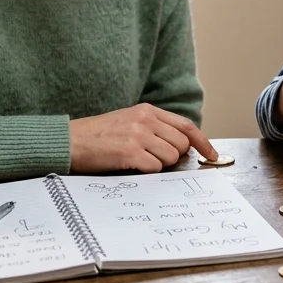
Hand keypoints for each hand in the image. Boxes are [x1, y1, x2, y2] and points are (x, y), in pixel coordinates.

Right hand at [69, 103, 216, 173]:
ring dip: (158, 165)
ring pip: (170, 158)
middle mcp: (145, 119)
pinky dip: (146, 172)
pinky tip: (130, 166)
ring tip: (137, 160)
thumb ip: (154, 128)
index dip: (203, 142)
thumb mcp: (128, 121)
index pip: (186, 126)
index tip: (212, 154)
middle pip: (181, 144)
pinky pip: (154, 168)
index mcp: (147, 110)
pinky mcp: (129, 151)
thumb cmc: (98, 136)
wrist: (70, 140)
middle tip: (152, 159)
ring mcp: (138, 134)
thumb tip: (180, 146)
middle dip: (173, 157)